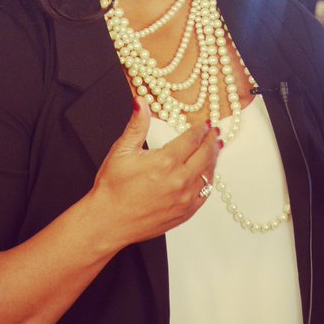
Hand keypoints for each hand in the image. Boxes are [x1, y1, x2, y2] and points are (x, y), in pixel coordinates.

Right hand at [88, 101, 219, 253]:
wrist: (108, 221)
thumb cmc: (112, 188)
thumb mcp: (122, 151)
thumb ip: (137, 125)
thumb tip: (142, 103)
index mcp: (165, 162)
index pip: (191, 140)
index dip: (200, 130)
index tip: (205, 124)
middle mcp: (179, 180)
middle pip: (205, 155)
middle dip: (211, 142)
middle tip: (215, 133)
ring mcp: (184, 199)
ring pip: (208, 175)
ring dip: (213, 160)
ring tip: (214, 149)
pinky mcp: (184, 213)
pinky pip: (204, 194)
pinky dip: (208, 181)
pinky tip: (207, 175)